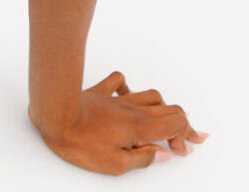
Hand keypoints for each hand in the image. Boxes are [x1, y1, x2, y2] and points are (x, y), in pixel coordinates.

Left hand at [32, 71, 208, 174]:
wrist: (56, 115)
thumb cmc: (82, 144)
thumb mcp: (115, 165)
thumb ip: (143, 159)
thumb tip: (163, 154)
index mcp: (139, 128)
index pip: (175, 125)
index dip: (186, 137)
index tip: (182, 151)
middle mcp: (133, 110)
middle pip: (170, 109)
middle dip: (185, 124)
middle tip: (192, 137)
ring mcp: (117, 99)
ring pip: (151, 95)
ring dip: (164, 107)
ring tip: (168, 119)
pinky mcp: (100, 92)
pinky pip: (120, 82)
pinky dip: (130, 89)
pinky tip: (129, 98)